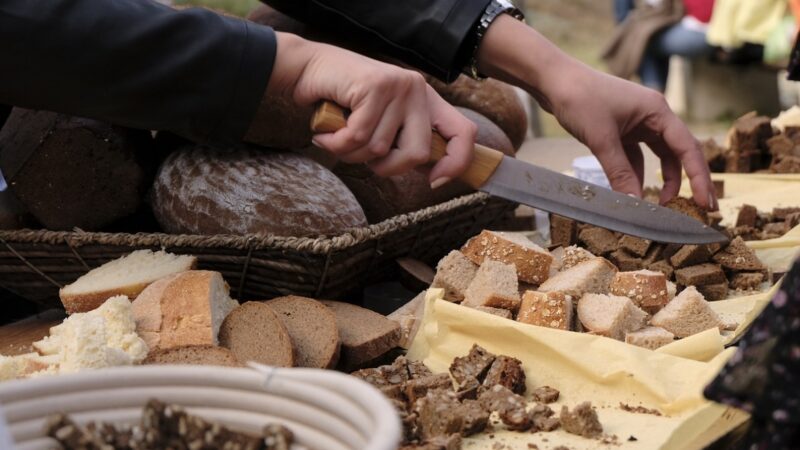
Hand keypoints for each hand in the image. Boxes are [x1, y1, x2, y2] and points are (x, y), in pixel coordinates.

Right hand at [266, 33, 475, 185]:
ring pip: (380, 149)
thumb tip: (434, 176)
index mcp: (426, 100)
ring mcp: (398, 86)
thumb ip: (406, 141)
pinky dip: (336, 144)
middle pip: (418, 153)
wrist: (307, 69)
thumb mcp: (383, 123)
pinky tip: (324, 134)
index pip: (463, 133)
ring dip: (350, 154)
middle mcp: (417, 90)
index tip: (434, 182)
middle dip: (387, 168)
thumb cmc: (342, 103)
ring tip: (335, 138)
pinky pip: (357, 137)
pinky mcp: (375, 86)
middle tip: (362, 159)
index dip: (456, 163)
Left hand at [544, 66, 714, 208]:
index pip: (687, 148)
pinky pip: (636, 156)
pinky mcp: (620, 130)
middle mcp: (652, 116)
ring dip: (660, 179)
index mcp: (657, 111)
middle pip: (678, 153)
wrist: (553, 80)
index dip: (700, 177)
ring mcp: (637, 123)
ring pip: (658, 156)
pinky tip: (632, 192)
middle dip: (688, 180)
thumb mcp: (602, 139)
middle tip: (697, 208)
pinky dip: (635, 174)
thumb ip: (620, 172)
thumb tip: (635, 203)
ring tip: (660, 205)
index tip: (706, 202)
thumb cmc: (579, 99)